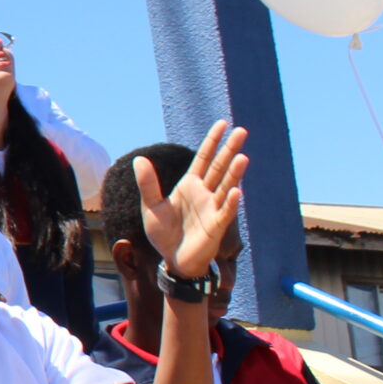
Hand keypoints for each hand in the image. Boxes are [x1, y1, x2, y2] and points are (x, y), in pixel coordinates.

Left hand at [138, 120, 247, 282]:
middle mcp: (205, 193)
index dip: (212, 142)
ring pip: (226, 187)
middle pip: (219, 167)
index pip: (204, 158)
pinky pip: (225, 212)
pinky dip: (231, 202)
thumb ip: (148, 184)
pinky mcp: (216, 226)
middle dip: (230, 150)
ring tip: (243, 157)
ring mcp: (213, 208)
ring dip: (234, 174)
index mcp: (190, 185)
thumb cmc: (164, 233)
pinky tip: (237, 192)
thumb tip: (139, 158)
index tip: (223, 124)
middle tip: (242, 131)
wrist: (172, 259)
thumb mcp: (151, 206)